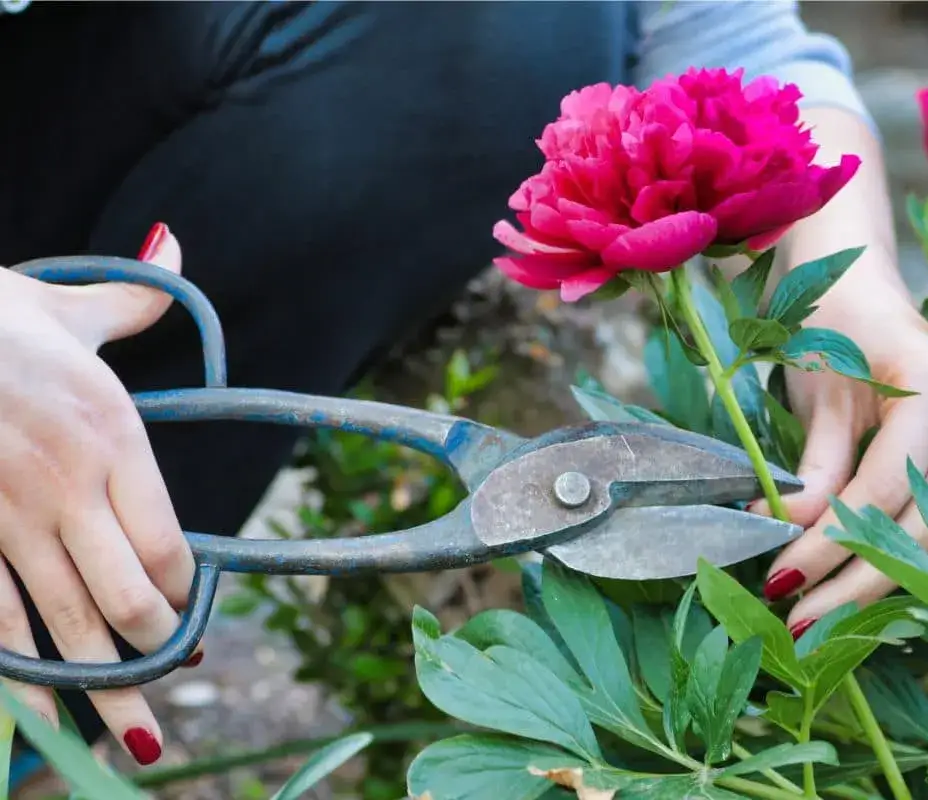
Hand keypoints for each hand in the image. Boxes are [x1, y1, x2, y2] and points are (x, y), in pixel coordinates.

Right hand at [0, 225, 195, 765]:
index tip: (191, 612)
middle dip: (153, 653)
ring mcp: (4, 518)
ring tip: (131, 741)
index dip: (187, 593)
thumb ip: (132, 300)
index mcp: (112, 436)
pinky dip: (17, 673)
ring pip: (64, 626)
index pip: (170, 544)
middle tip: (167, 675)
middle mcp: (67, 487)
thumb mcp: (66, 308)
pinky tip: (39, 715)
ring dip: (100, 691)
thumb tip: (172, 247)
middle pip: (129, 601)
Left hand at [753, 260, 927, 635]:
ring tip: (830, 612)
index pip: (882, 493)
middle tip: (800, 618)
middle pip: (923, 531)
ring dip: (890, 584)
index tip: (781, 581)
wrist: (864, 291)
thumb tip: (788, 534)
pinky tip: (877, 588)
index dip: (829, 545)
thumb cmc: (832, 329)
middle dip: (856, 582)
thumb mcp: (816, 395)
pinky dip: (925, 566)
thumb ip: (813, 469)